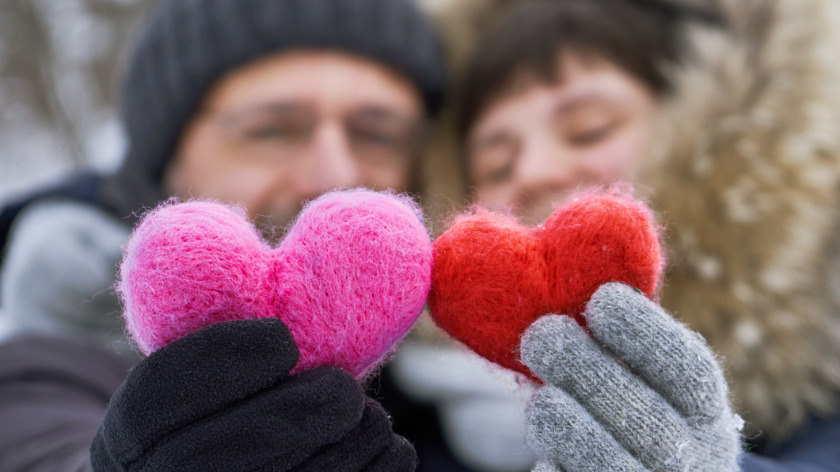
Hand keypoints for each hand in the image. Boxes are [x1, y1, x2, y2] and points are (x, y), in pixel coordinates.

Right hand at [90, 318, 414, 471]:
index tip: (282, 337)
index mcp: (127, 435)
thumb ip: (227, 322)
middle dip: (302, 412)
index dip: (227, 357)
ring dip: (349, 446)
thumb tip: (329, 244)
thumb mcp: (199, 371)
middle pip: (229, 454)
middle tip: (346, 388)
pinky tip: (384, 451)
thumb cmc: (215, 416)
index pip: (162, 392)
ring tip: (368, 418)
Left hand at [521, 283, 742, 471]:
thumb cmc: (633, 415)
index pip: (690, 371)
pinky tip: (545, 456)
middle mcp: (694, 460)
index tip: (602, 299)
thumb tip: (577, 271)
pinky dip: (557, 470)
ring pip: (613, 465)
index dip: (646, 334)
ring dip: (567, 423)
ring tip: (542, 398)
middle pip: (649, 422)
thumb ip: (623, 342)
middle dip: (589, 372)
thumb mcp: (647, 382)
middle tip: (542, 334)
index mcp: (706, 414)